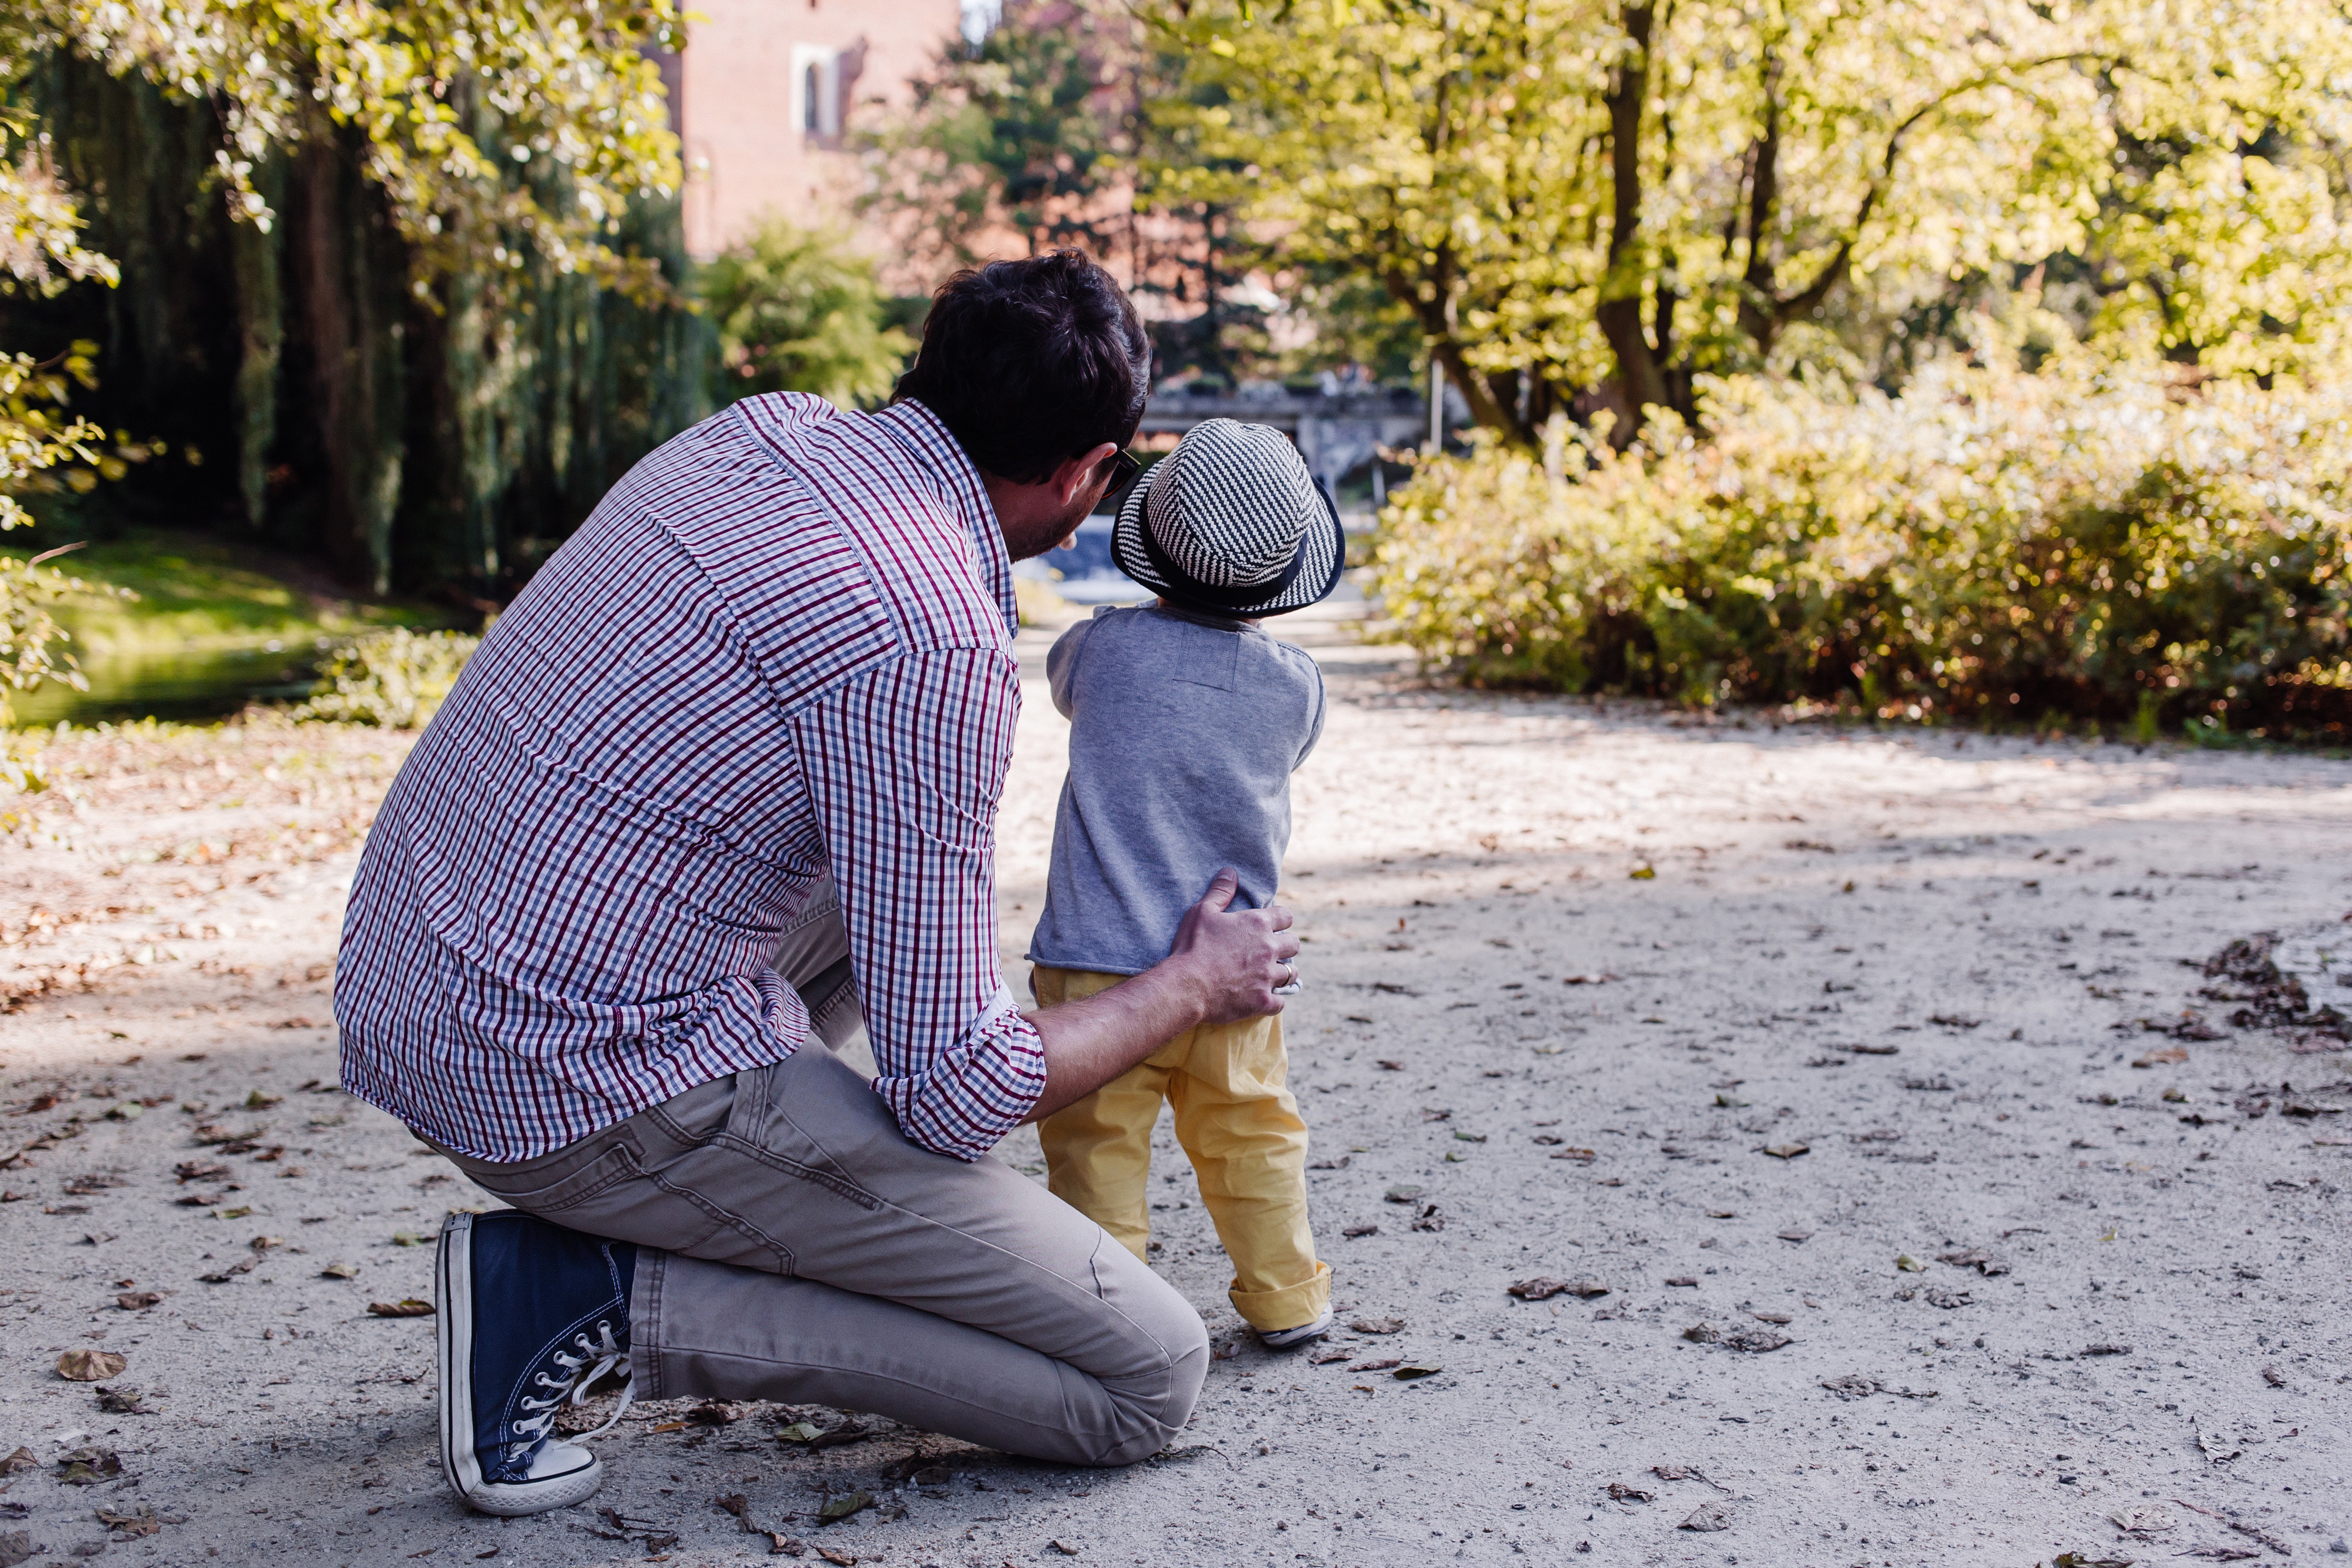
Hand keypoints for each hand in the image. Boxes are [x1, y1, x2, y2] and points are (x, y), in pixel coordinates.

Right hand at [1167, 868, 1298, 1025]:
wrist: (1186, 986)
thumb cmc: (1192, 946)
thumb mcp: (1202, 912)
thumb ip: (1220, 891)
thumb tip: (1230, 872)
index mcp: (1257, 924)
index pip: (1286, 916)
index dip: (1280, 920)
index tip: (1272, 926)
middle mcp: (1268, 949)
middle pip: (1294, 944)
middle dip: (1285, 946)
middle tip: (1270, 951)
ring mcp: (1267, 977)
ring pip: (1290, 973)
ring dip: (1281, 973)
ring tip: (1269, 975)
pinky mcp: (1262, 1001)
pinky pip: (1280, 1002)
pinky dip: (1273, 1001)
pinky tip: (1263, 999)